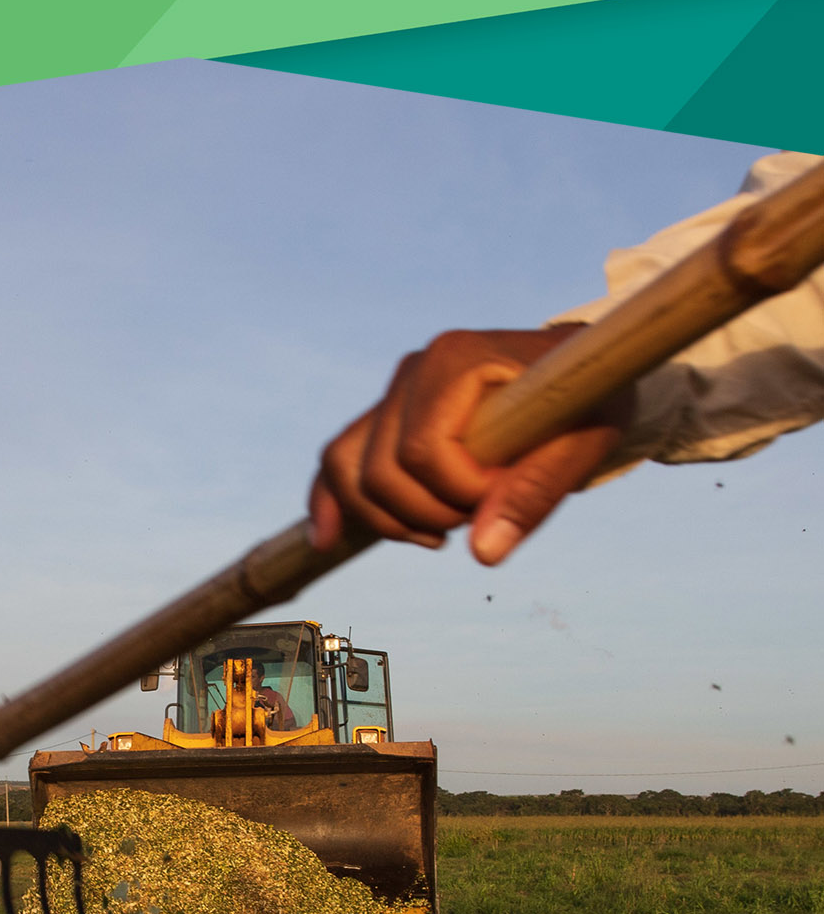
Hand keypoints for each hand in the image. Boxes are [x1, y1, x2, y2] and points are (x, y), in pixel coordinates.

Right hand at [308, 327, 630, 565]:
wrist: (576, 382)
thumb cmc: (586, 405)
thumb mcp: (582, 444)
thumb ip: (535, 492)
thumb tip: (482, 552)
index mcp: (456, 361)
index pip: (421, 452)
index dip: (457, 494)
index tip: (503, 493)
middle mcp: (413, 371)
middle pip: (379, 470)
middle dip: (425, 513)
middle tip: (479, 515)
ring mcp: (392, 396)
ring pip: (348, 471)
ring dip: (387, 519)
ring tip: (439, 535)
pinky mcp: (383, 421)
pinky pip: (336, 463)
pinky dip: (330, 502)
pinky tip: (328, 539)